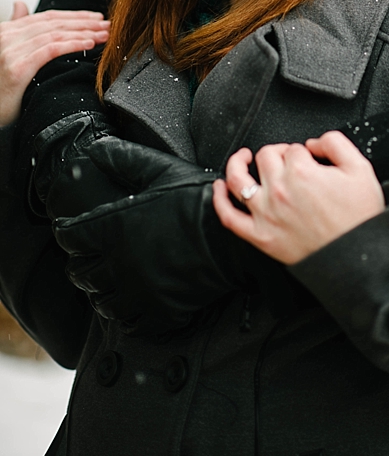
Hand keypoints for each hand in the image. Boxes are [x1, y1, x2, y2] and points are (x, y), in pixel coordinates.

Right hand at [0, 2, 108, 126]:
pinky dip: (73, 45)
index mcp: (6, 30)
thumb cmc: (1, 84)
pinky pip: (51, 50)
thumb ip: (17, 30)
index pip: (47, 17)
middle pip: (54, 24)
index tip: (96, 17)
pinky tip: (90, 44)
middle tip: (107, 24)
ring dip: (85, 33)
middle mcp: (7, 37)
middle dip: (85, 23)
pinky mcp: (17, 67)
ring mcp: (11, 51)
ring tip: (105, 34)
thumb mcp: (7, 52)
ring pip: (56, 35)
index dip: (75, 15)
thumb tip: (20, 4)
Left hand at [52, 135, 284, 335]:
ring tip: (114, 283)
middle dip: (84, 265)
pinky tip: (137, 304)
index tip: (75, 232)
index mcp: (113, 228)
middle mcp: (117, 262)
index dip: (70, 233)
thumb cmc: (200, 203)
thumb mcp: (163, 172)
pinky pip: (132, 323)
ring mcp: (137, 290)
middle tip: (94, 259)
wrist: (233, 240)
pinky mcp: (158, 310)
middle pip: (81, 273)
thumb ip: (126, 160)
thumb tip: (97, 149)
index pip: (70, 237)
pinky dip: (130, 316)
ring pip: (102, 301)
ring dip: (104, 292)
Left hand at [214, 131, 384, 265]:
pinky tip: (219, 188)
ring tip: (241, 158)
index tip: (310, 159)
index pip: (293, 148)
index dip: (302, 150)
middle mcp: (279, 190)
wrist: (354, 253)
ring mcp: (265, 213)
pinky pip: (228, 216)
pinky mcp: (259, 235)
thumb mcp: (360, 168)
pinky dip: (218, 199)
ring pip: (238, 179)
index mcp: (302, 171)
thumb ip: (336, 144)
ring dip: (236, 163)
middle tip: (287, 160)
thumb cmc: (359, 216)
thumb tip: (315, 142)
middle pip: (265, 157)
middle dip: (277, 153)